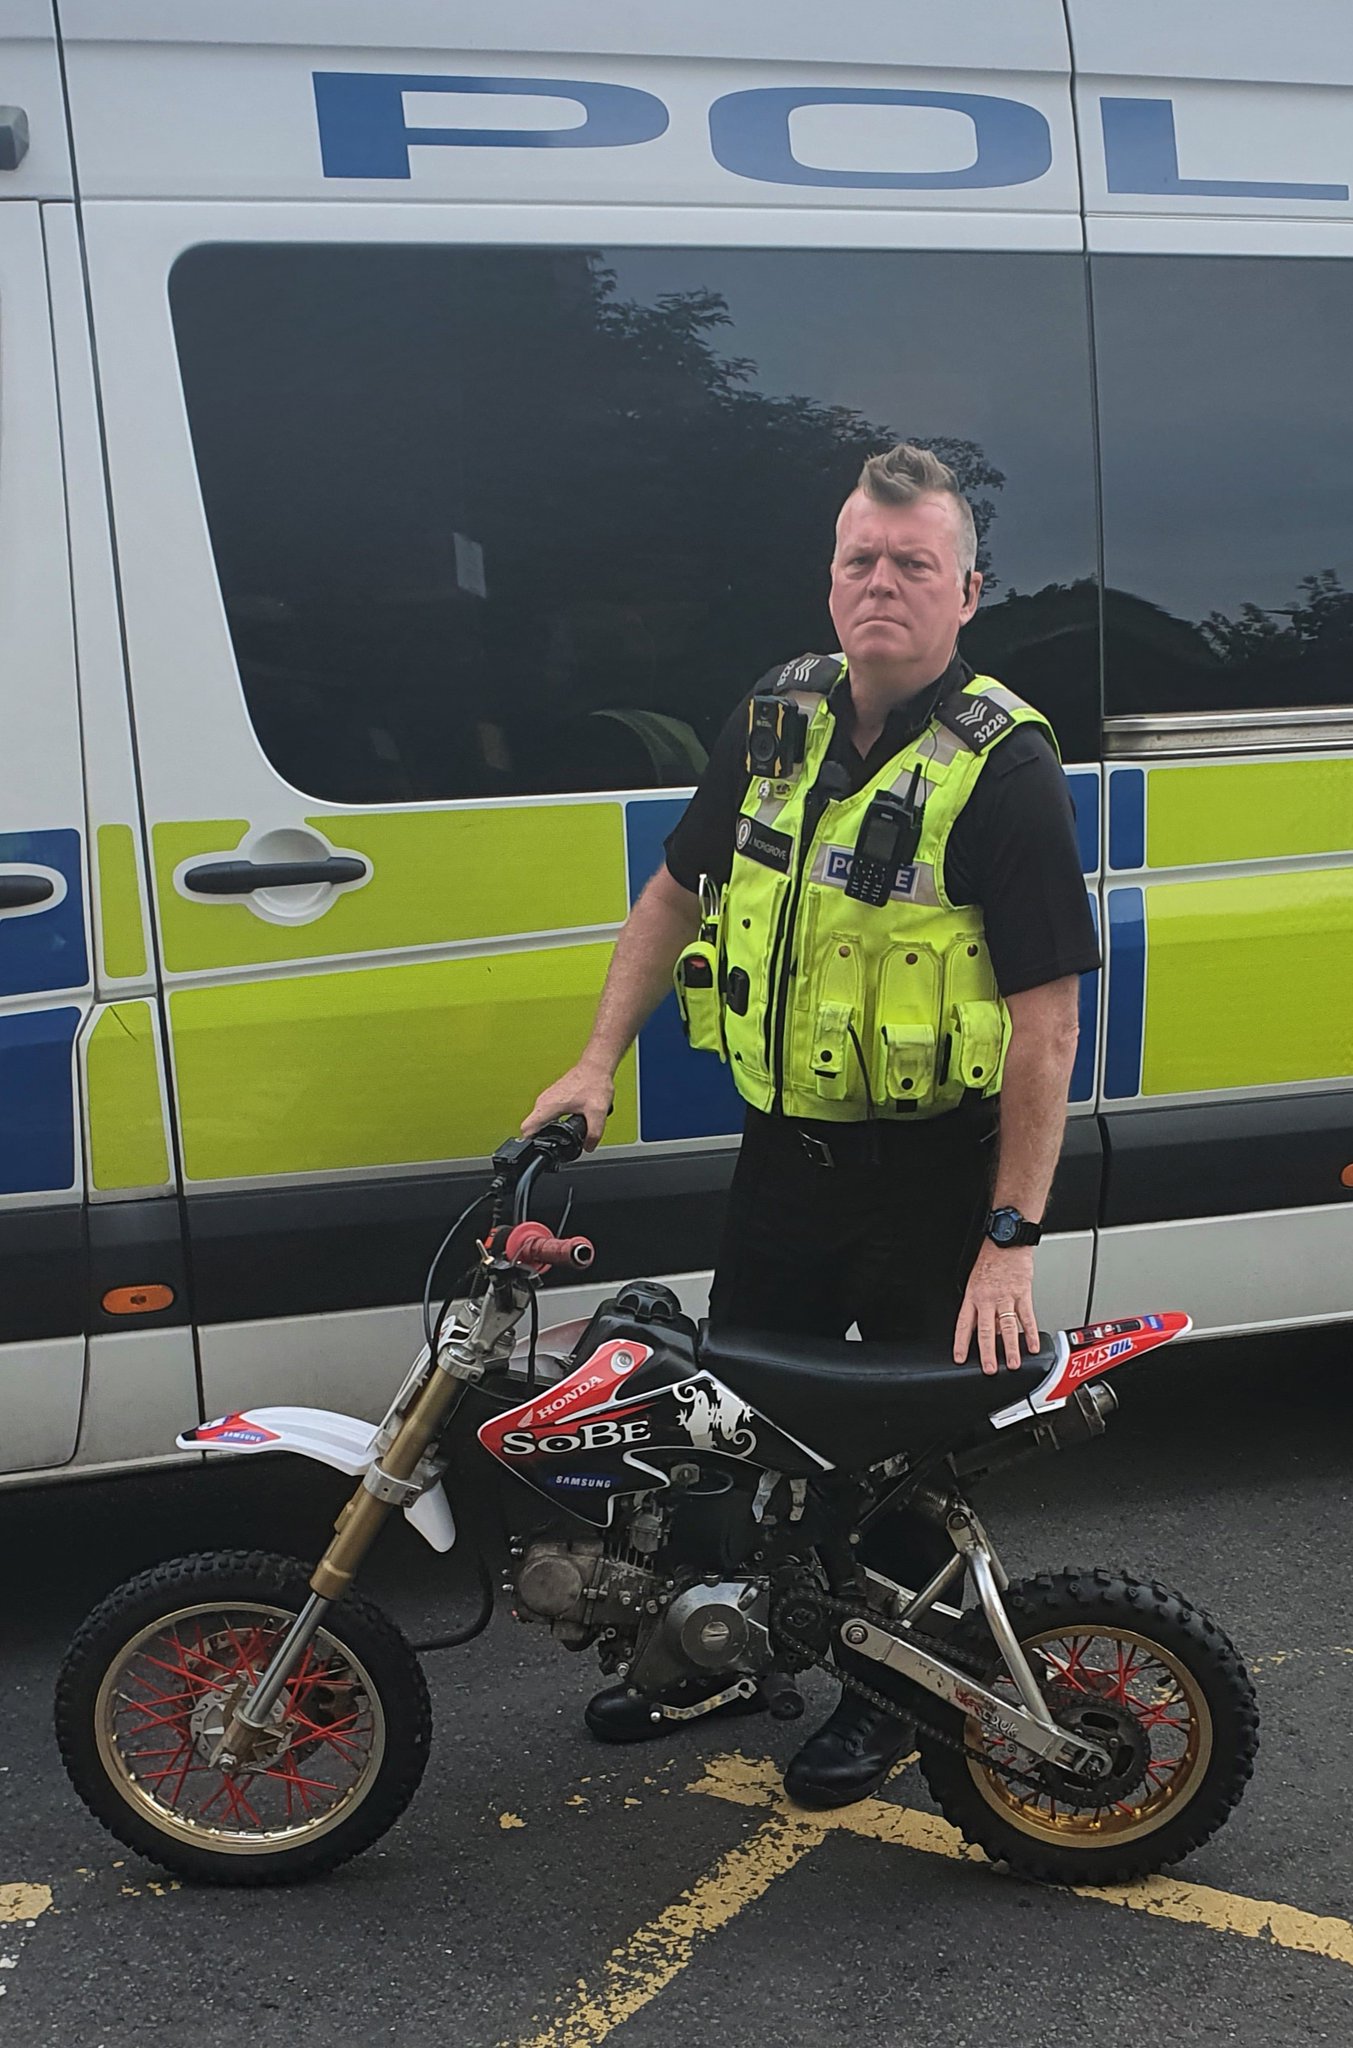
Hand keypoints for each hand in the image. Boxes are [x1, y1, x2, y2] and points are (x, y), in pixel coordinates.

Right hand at [521, 1061, 613, 1150]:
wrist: (596, 1067)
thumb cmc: (594, 1082)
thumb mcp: (597, 1112)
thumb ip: (594, 1133)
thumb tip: (588, 1147)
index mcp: (547, 1106)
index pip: (526, 1129)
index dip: (530, 1144)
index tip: (538, 1150)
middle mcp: (543, 1101)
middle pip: (532, 1127)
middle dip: (542, 1139)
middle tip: (555, 1144)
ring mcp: (547, 1098)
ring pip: (539, 1120)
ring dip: (548, 1129)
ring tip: (561, 1135)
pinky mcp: (553, 1096)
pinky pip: (546, 1113)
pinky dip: (553, 1121)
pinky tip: (566, 1122)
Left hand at [953, 1242, 1038, 1375]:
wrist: (1006, 1239)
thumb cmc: (990, 1258)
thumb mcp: (974, 1280)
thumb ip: (980, 1305)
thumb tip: (986, 1327)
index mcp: (973, 1296)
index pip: (964, 1324)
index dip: (961, 1342)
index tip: (960, 1358)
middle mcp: (988, 1298)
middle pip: (986, 1330)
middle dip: (987, 1352)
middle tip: (989, 1369)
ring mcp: (1006, 1297)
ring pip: (1007, 1326)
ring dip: (1011, 1348)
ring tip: (1012, 1364)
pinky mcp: (1022, 1293)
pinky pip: (1027, 1316)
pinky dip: (1031, 1333)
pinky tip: (1033, 1346)